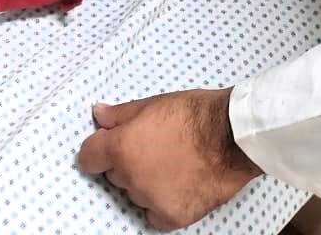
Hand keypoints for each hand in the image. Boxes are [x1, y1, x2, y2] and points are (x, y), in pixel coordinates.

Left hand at [78, 89, 260, 229]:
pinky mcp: (172, 216)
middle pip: (114, 174)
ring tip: (171, 162)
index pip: (88, 158)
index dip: (97, 149)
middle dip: (126, 162)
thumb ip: (121, 114)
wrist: (231, 136)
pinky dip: (161, 202)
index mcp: (122, 148)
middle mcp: (131, 178)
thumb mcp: (153, 103)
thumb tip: (98, 115)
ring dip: (145, 181)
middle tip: (151, 147)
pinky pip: (153, 213)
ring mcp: (150, 200)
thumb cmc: (194, 113)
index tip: (108, 144)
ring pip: (135, 192)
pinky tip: (177, 183)